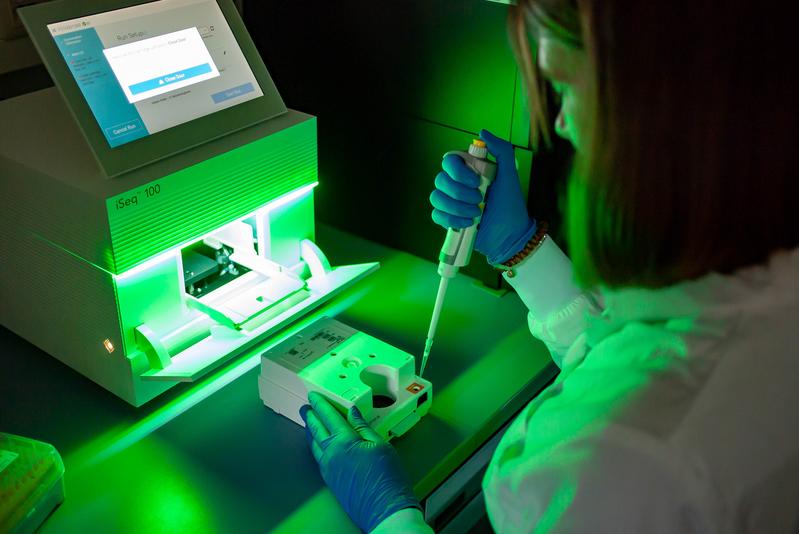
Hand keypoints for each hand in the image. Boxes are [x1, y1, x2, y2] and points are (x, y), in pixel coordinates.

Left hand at [300, 392, 419, 531]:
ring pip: (315, 444)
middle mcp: (332, 454)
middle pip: (317, 429)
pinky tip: (318, 445)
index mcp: (345, 441)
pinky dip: (315, 446)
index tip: (314, 396)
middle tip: (306, 406)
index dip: (320, 404)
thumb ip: (363, 427)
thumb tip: (353, 413)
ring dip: (311, 431)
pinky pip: (318, 457)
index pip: (329, 417)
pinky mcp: (330, 479)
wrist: (384, 508)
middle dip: (311, 416)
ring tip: (309, 423)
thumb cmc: (387, 478)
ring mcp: (329, 468)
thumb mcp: (380, 445)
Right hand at [430, 129, 536, 263]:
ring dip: (457, 207)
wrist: (509, 235)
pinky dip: (451, 219)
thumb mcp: (510, 175)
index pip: (449, 160)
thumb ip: (501, 151)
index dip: (458, 171)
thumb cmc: (510, 204)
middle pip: (440, 180)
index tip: (476, 181)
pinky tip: (468, 223)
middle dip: (460, 192)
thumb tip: (482, 132)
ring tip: (477, 214)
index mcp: (468, 170)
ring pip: (436, 198)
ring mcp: (450, 202)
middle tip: (480, 200)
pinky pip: (437, 215)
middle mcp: (456, 184)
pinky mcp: (447, 219)